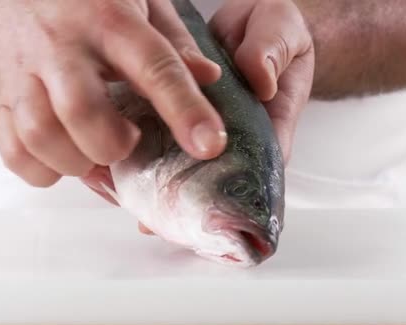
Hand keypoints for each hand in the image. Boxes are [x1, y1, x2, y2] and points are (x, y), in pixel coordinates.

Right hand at [0, 0, 226, 187]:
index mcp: (109, 22)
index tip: (209, 144)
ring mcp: (22, 72)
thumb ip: (174, 41)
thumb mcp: (139, 2)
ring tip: (95, 152)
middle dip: (112, 144)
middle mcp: (62, 47)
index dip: (185, 110)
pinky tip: (65, 156)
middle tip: (127, 141)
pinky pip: (14, 150)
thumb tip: (207, 77)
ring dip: (76, 161)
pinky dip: (44, 169)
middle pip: (82, 111)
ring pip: (41, 135)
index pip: (155, 68)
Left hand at [133, 0, 314, 234]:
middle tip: (156, 223)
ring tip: (134, 209)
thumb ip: (273, 52)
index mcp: (270, 120)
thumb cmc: (277, 30)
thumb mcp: (283, 31)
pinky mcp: (186, 112)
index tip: (207, 216)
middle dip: (188, 204)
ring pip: (190, 165)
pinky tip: (122, 167)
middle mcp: (239, 132)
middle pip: (219, 179)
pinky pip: (168, 137)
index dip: (235, 195)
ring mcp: (212, 126)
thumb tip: (259, 80)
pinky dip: (148, 152)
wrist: (256, 21)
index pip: (260, 166)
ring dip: (164, 186)